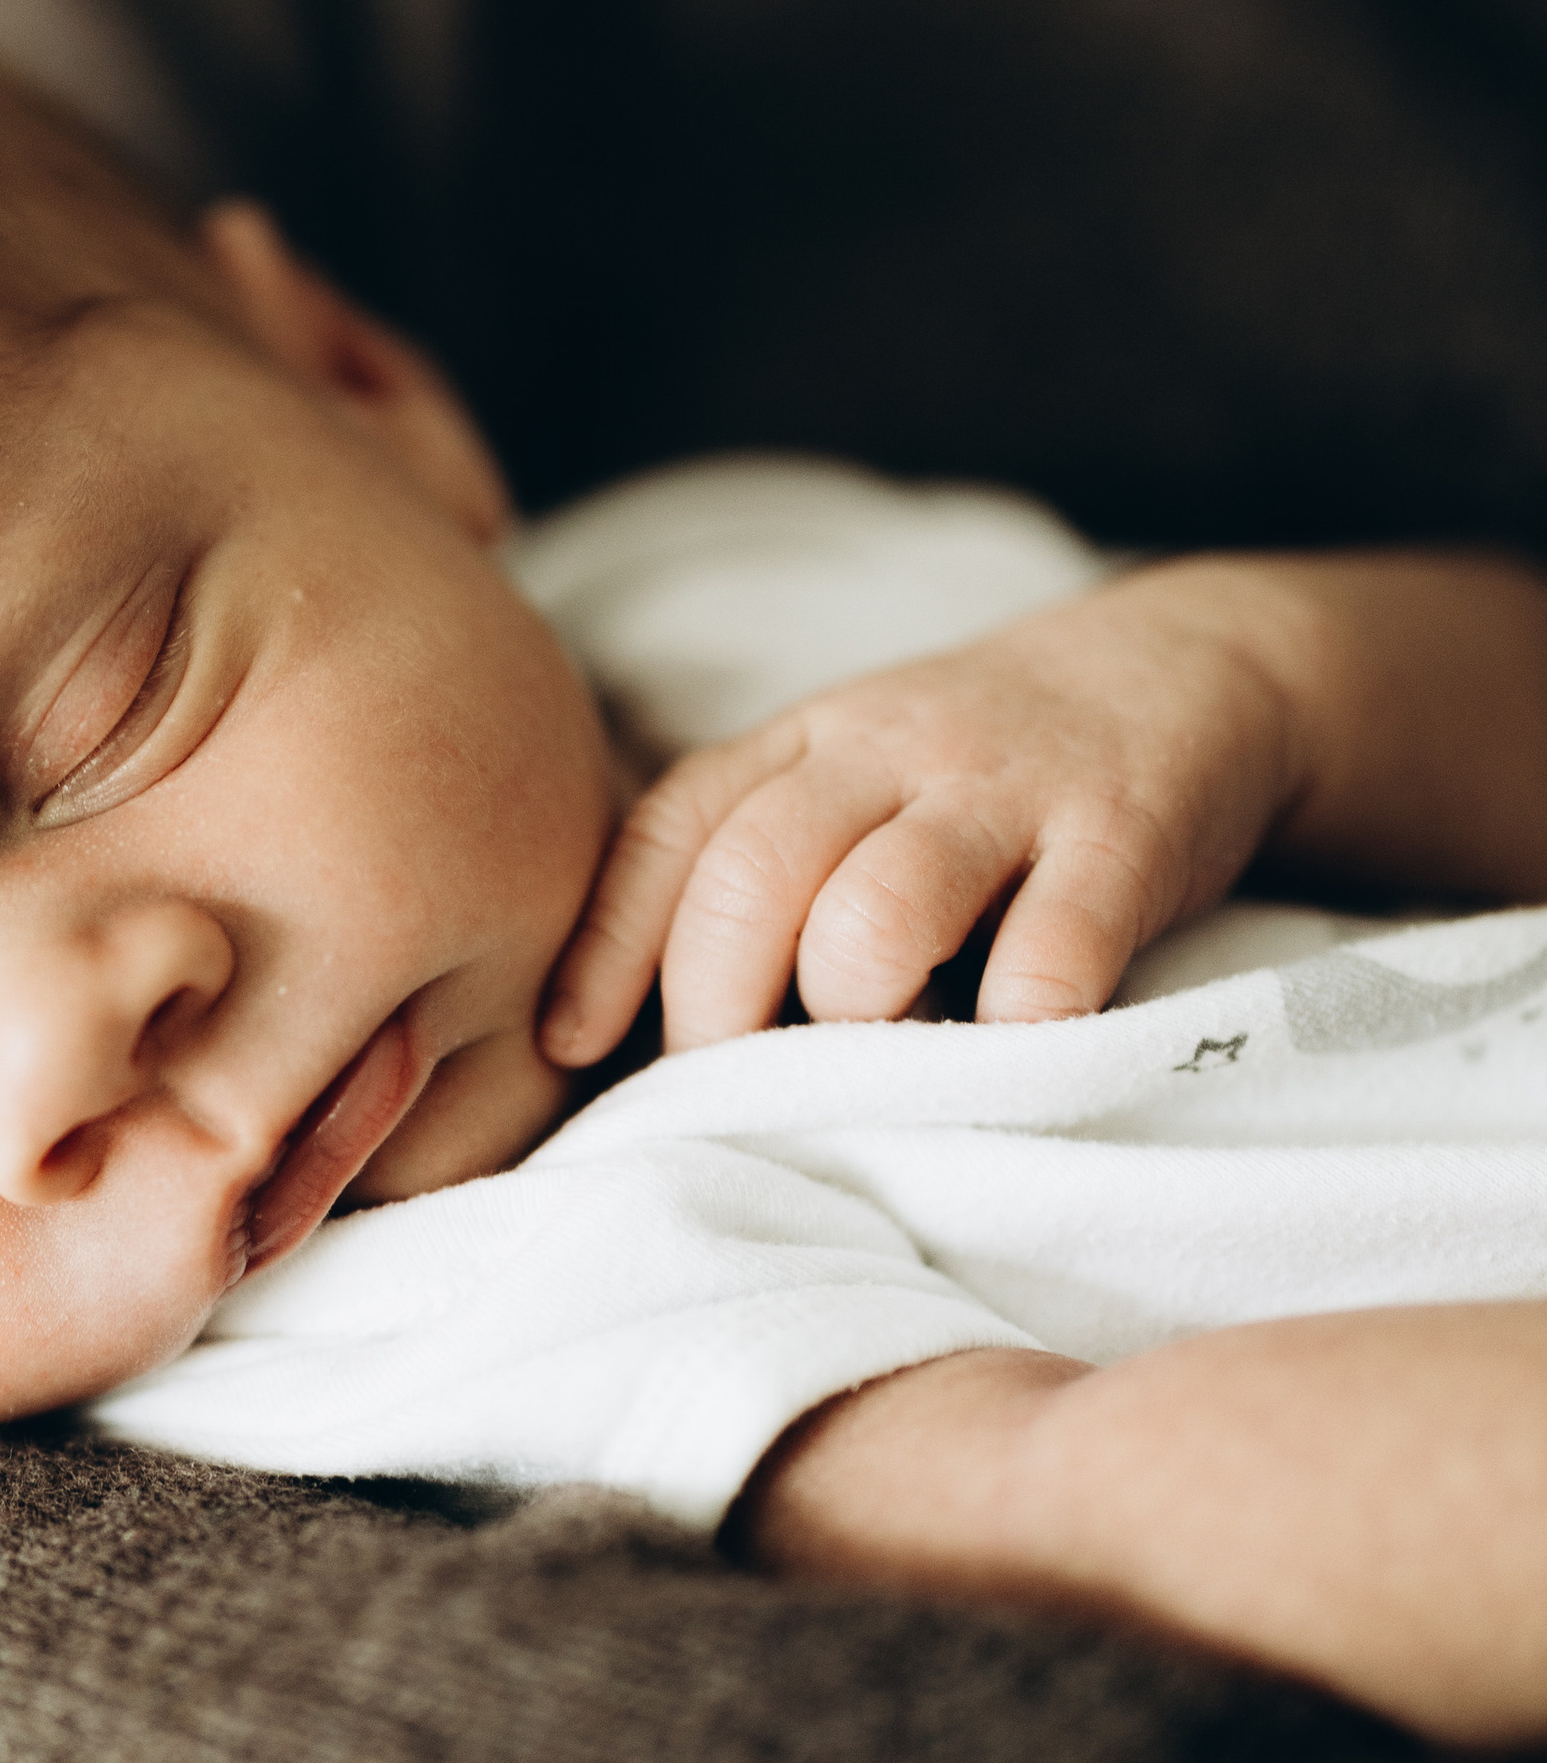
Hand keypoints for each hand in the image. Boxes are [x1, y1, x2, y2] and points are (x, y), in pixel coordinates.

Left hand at [540, 558, 1316, 1058]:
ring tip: (876, 1068)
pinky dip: (1015, 1028)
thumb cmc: (978, 778)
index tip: (572, 1045)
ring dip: (855, 1014)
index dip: (608, 944)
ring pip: (877, 912)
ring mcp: (1006, 789)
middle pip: (752, 877)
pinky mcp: (1123, 835)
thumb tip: (626, 1039)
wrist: (1189, 666)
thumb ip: (756, 874)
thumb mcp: (850, 785)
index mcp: (804, 743)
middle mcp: (888, 752)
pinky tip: (1007, 1058)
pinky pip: (1051, 949)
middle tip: (736, 1096)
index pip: (673, 832)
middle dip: (719, 1009)